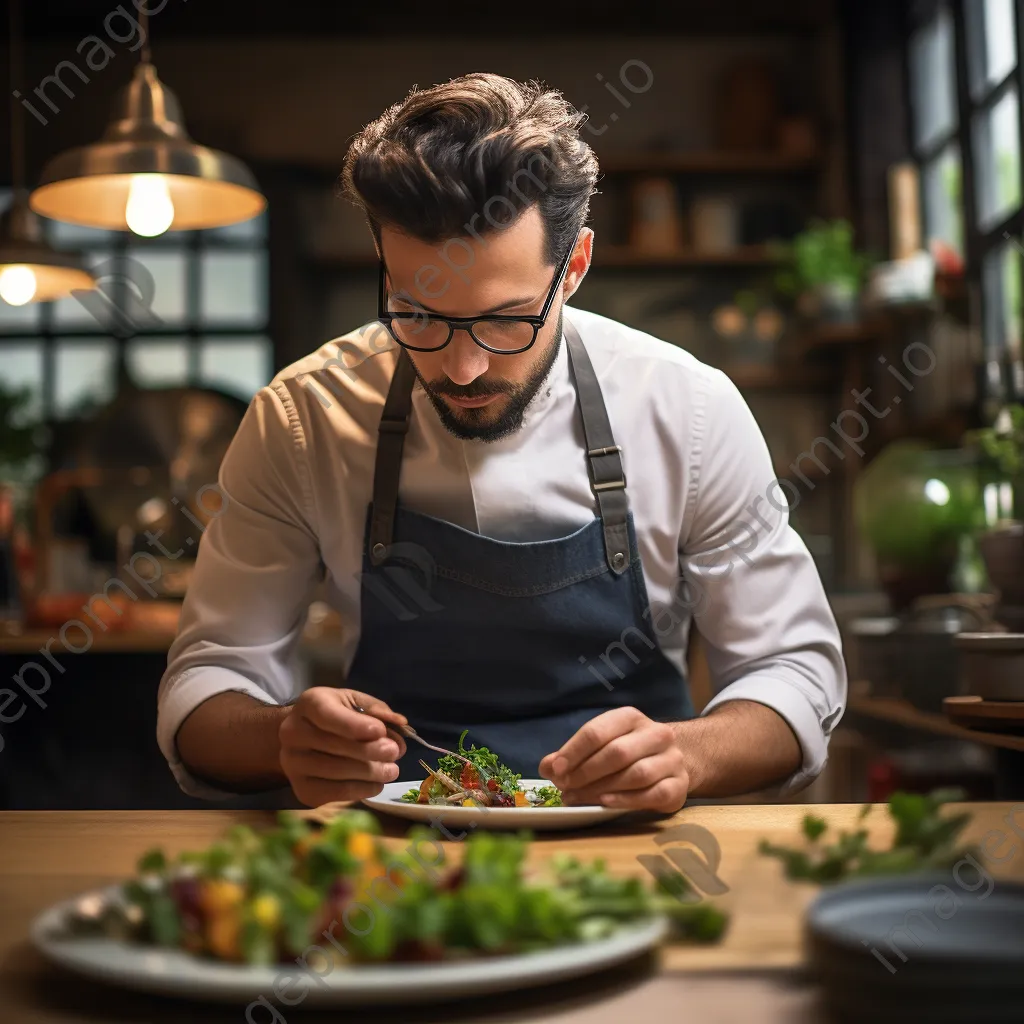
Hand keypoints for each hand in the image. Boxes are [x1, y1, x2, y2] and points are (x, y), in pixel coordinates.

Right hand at [278, 688, 407, 806]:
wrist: (304, 738)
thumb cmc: (336, 715)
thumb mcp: (355, 702)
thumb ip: (376, 710)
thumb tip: (399, 723)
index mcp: (309, 704)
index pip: (327, 715)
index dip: (354, 725)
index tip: (380, 731)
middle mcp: (292, 733)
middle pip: (333, 746)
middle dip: (369, 750)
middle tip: (395, 752)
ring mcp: (292, 763)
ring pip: (335, 771)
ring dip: (369, 773)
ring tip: (392, 770)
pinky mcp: (301, 789)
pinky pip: (334, 793)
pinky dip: (360, 790)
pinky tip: (377, 784)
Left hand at [538, 707, 688, 812]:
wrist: (674, 760)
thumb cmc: (629, 751)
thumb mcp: (601, 745)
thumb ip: (573, 755)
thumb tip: (546, 767)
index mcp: (630, 718)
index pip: (598, 731)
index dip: (573, 751)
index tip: (555, 770)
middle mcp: (656, 734)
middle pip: (618, 753)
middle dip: (586, 773)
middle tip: (565, 789)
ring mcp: (671, 759)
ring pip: (636, 774)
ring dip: (603, 789)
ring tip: (579, 799)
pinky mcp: (680, 785)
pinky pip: (653, 794)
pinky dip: (627, 800)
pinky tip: (605, 803)